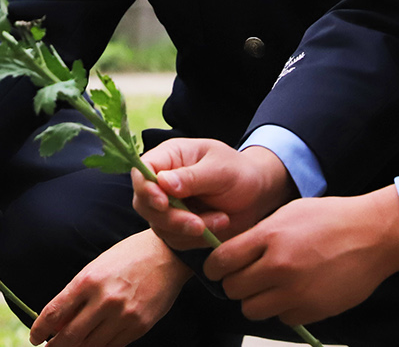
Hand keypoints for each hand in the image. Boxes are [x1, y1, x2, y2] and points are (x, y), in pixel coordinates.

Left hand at [29, 229, 189, 346]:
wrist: (167, 254)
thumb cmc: (128, 257)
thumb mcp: (97, 267)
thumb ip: (78, 295)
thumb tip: (59, 323)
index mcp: (89, 280)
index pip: (55, 312)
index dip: (40, 329)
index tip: (35, 337)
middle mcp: (104, 300)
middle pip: (70, 336)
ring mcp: (123, 316)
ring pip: (91, 346)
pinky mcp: (139, 327)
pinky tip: (92, 346)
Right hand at [131, 138, 296, 249]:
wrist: (257, 194)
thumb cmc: (238, 172)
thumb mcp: (219, 169)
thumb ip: (192, 176)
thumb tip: (162, 182)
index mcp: (168, 157)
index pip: (141, 171)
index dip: (146, 189)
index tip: (163, 203)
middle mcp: (161, 182)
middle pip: (145, 204)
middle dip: (171, 218)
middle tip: (199, 224)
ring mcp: (167, 207)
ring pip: (159, 226)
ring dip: (189, 230)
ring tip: (221, 220)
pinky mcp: (177, 227)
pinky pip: (175, 240)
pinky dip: (197, 239)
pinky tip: (218, 226)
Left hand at [204, 186, 398, 326]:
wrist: (373, 235)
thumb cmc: (333, 219)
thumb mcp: (288, 214)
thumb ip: (260, 234)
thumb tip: (234, 251)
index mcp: (270, 236)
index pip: (222, 261)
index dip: (214, 268)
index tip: (216, 270)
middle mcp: (279, 266)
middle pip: (234, 289)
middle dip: (235, 284)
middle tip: (244, 278)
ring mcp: (296, 291)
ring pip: (252, 310)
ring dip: (256, 300)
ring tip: (270, 287)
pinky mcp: (313, 310)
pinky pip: (282, 319)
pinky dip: (284, 309)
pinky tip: (295, 293)